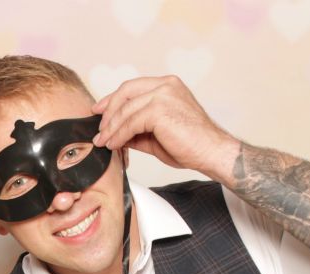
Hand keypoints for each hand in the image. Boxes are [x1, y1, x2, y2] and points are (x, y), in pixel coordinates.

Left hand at [92, 75, 240, 182]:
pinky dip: (118, 135)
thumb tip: (115, 133)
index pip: (132, 87)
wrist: (211, 152)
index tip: (99, 111)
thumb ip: (137, 128)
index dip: (112, 99)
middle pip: (125, 92)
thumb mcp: (156, 133)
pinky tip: (114, 145)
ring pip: (125, 110)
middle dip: (107, 112)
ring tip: (103, 142)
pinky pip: (130, 123)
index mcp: (167, 85)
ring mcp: (163, 95)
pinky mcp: (159, 110)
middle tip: (99, 129)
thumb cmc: (190, 144)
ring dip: (110, 128)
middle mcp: (165, 85)